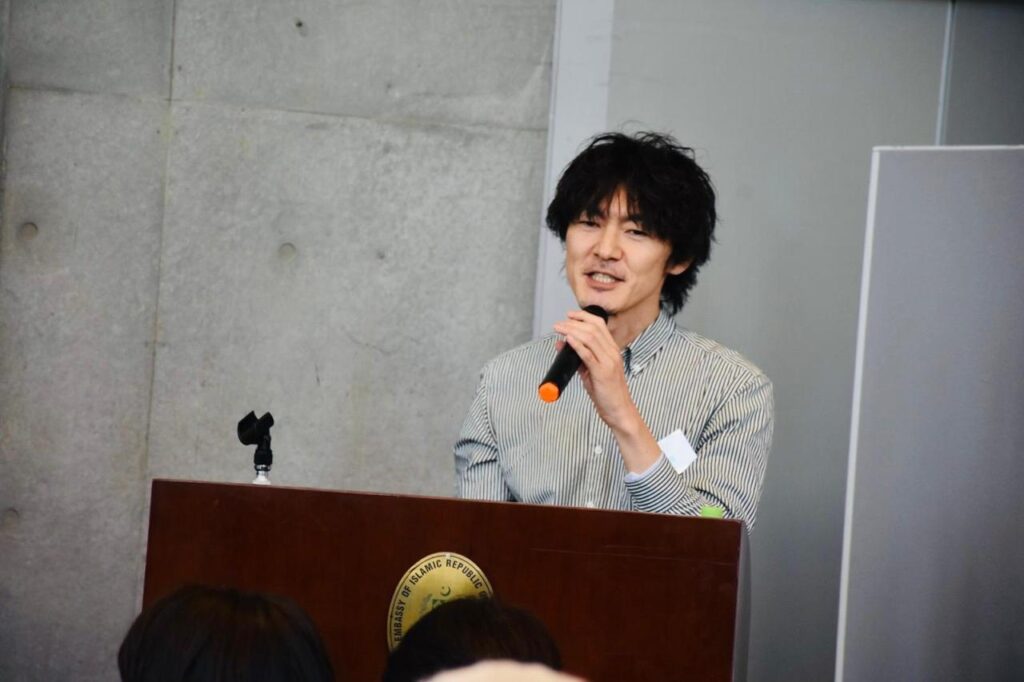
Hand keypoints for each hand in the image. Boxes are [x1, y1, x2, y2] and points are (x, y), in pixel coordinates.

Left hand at [552, 309, 634, 428]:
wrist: (619, 410)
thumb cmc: (607, 392)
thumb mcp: (591, 371)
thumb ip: (578, 358)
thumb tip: (562, 344)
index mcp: (612, 350)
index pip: (600, 325)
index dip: (584, 316)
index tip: (570, 315)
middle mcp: (612, 353)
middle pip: (593, 328)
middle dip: (574, 322)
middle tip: (559, 323)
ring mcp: (609, 362)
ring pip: (590, 338)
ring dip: (571, 331)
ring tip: (559, 329)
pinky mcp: (602, 373)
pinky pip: (588, 355)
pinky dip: (577, 345)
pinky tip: (568, 340)